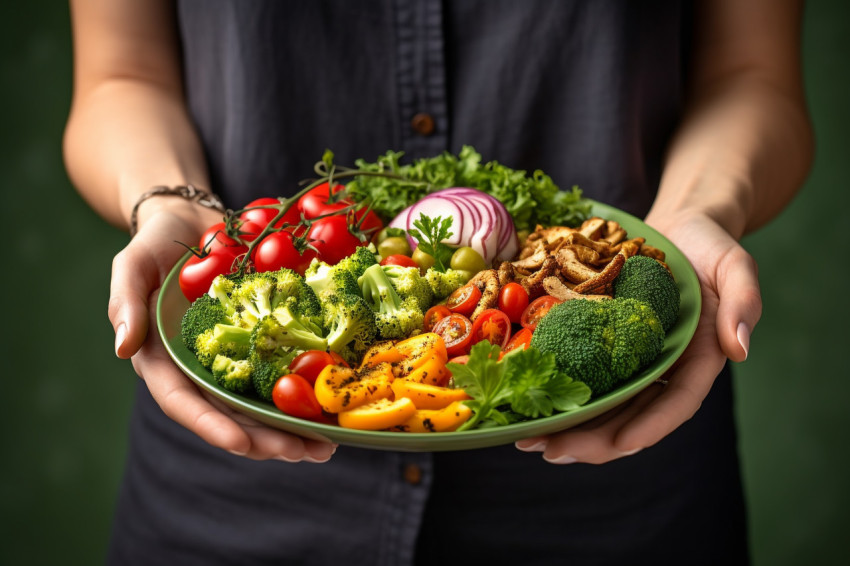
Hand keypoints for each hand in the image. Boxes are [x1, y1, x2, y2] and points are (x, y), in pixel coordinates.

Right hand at [108, 204, 336, 462]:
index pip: (183, 402)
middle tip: (303, 453)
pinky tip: (331, 411)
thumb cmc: (156, 243)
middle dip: (265, 440)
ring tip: (325, 447)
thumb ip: (124, 302)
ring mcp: (231, 361)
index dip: (211, 425)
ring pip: (259, 407)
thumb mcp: (133, 264)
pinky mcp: (258, 346)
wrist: (193, 224)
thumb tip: (122, 349)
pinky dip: (304, 396)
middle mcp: (198, 370)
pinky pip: (280, 376)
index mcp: (163, 360)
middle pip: (229, 415)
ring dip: (291, 431)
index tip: (242, 444)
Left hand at [515, 212, 760, 463]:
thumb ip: (744, 302)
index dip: (651, 425)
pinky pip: (584, 376)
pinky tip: (528, 405)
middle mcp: (663, 367)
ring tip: (527, 439)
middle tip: (551, 451)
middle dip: (593, 440)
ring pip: (603, 405)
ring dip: (568, 427)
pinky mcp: (607, 346)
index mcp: (698, 358)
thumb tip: (741, 349)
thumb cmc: (709, 245)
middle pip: (631, 415)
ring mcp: (633, 360)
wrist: (677, 227)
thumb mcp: (735, 265)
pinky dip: (559, 393)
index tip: (621, 445)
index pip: (678, 402)